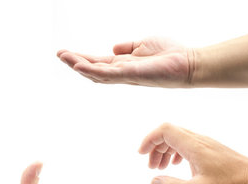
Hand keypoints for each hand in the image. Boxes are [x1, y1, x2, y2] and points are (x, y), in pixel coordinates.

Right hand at [57, 38, 192, 86]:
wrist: (188, 63)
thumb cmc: (170, 54)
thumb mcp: (143, 44)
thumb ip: (127, 47)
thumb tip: (113, 47)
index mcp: (123, 65)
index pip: (98, 62)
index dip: (81, 58)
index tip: (66, 52)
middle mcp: (121, 72)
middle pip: (93, 69)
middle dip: (75, 62)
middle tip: (59, 54)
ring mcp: (125, 75)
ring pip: (96, 73)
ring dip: (78, 66)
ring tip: (64, 58)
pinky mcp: (131, 74)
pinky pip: (108, 74)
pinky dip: (93, 71)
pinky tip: (80, 66)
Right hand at [139, 123, 247, 183]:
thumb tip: (153, 182)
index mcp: (194, 146)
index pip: (164, 130)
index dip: (149, 139)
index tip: (141, 155)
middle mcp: (199, 141)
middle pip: (169, 133)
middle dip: (154, 148)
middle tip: (151, 168)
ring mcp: (206, 144)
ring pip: (178, 139)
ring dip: (164, 151)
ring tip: (160, 170)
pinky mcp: (211, 151)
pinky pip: (187, 145)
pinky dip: (176, 153)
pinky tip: (177, 168)